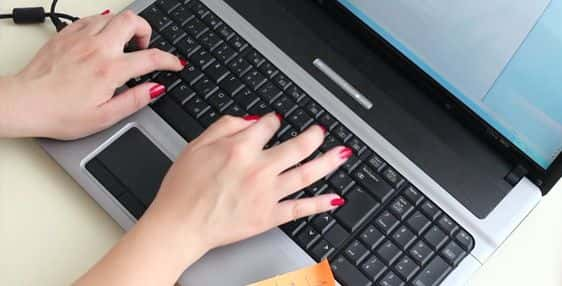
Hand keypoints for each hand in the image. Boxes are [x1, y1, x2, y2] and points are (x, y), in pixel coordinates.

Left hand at [0, 10, 183, 139]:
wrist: (24, 104)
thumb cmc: (59, 114)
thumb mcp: (105, 117)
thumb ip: (134, 100)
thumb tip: (156, 89)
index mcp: (109, 70)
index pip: (150, 57)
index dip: (169, 60)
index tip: (175, 64)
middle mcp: (96, 48)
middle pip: (132, 21)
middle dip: (146, 31)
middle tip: (144, 48)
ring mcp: (79, 38)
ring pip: (112, 16)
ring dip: (124, 27)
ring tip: (123, 45)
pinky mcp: (65, 35)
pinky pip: (91, 18)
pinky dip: (103, 24)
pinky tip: (102, 39)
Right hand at [149, 113, 351, 252]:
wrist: (179, 224)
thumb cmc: (183, 189)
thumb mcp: (196, 145)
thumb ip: (225, 126)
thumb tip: (252, 120)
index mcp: (241, 147)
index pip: (268, 126)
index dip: (274, 121)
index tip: (276, 122)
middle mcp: (259, 168)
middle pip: (297, 147)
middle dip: (313, 136)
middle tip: (321, 132)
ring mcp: (267, 193)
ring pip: (306, 174)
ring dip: (328, 162)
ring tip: (342, 155)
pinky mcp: (268, 216)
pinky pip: (300, 208)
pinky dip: (319, 203)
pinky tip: (334, 198)